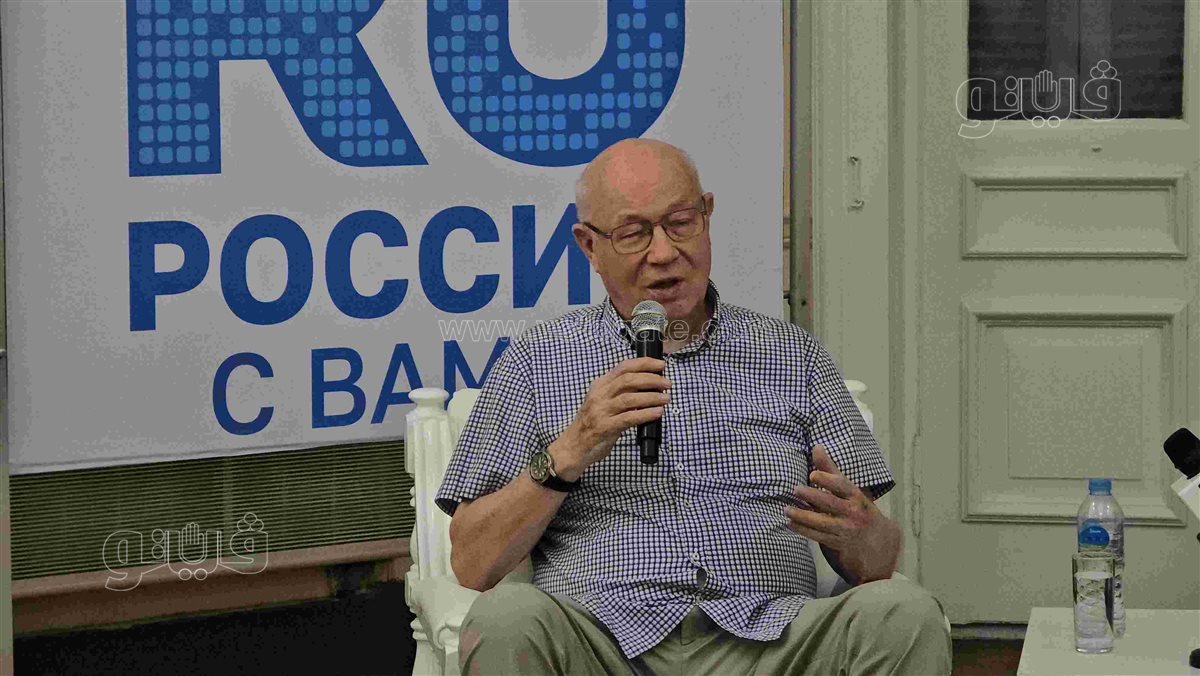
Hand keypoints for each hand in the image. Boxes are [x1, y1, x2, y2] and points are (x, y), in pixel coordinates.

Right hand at [551, 357, 670, 480]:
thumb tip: (649, 386)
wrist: (573, 447)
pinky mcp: (604, 427)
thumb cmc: (591, 424)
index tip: (660, 365)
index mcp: (600, 385)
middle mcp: (599, 395)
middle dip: (652, 379)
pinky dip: (646, 414)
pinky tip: (657, 413)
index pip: (624, 367)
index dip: (644, 364)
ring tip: (665, 398)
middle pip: (628, 380)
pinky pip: (629, 418)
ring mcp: (601, 411)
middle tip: (667, 383)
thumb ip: (621, 393)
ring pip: (630, 398)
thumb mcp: (603, 402)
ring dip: (652, 397)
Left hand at [785, 444, 900, 584]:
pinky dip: (803, 530)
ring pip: (821, 522)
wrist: (878, 544)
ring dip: (802, 516)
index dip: (828, 479)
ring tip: (787, 509)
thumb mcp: (850, 491)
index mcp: (856, 497)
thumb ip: (831, 470)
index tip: (813, 474)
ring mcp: (845, 529)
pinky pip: (818, 536)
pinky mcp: (837, 543)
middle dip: (812, 495)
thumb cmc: (859, 510)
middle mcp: (852, 512)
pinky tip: (791, 523)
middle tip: (795, 488)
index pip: (843, 485)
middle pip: (831, 503)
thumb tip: (816, 447)